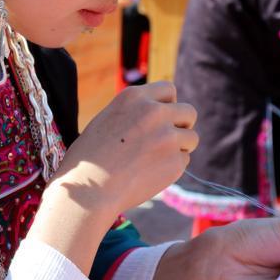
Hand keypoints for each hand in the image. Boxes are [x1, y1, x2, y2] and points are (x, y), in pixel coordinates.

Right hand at [48, 81, 196, 219]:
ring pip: (191, 138)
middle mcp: (155, 112)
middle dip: (182, 125)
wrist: (88, 190)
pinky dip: (172, 167)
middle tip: (169, 139)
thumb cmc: (90, 158)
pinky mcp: (175, 162)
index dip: (168, 105)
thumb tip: (160, 113)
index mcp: (134, 97)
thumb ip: (135, 112)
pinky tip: (150, 174)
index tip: (163, 117)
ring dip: (179, 148)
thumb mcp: (108, 119)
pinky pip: (184, 161)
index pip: (168, 89)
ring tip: (155, 160)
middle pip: (188, 112)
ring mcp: (167, 137)